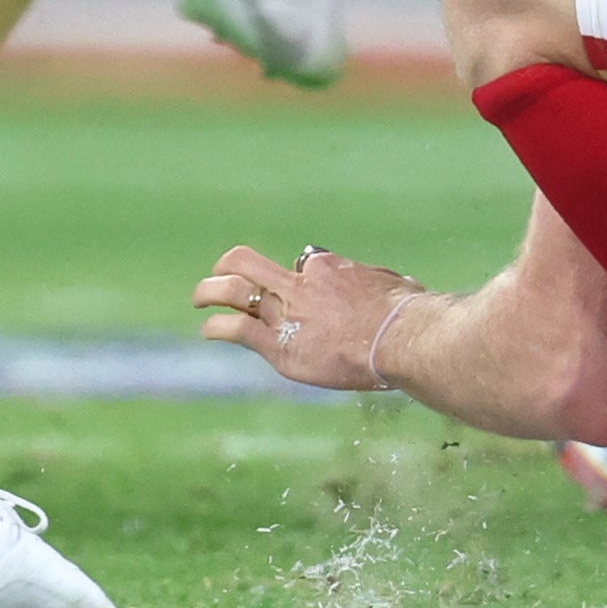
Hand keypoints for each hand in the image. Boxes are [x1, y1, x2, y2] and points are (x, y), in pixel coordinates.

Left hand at [195, 242, 408, 391]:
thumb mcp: (394, 285)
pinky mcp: (279, 344)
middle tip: (221, 271)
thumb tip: (399, 286)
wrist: (400, 338)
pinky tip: (208, 330)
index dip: (299, 275)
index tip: (301, 287)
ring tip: (199, 298)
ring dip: (210, 291)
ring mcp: (286, 313)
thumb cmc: (407, 316)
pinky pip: (238, 330)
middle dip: (230, 265)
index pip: (302, 265)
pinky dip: (218, 327)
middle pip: (250, 263)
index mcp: (327, 268)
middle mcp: (299, 284)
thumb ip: (380, 286)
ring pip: (234, 291)